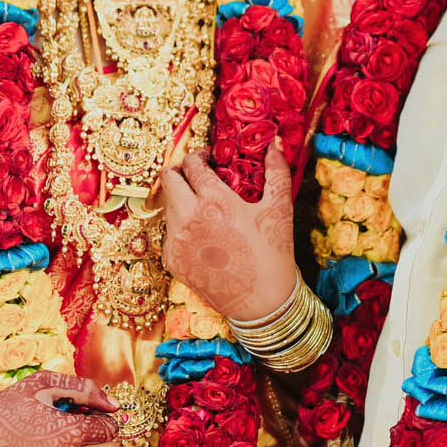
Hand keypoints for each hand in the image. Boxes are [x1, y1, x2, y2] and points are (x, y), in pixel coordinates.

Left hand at [161, 141, 296, 322]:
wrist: (261, 302)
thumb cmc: (273, 253)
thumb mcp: (279, 209)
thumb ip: (276, 172)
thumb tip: (274, 144)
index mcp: (214, 200)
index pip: (192, 163)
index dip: (200, 155)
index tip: (209, 159)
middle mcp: (188, 217)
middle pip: (168, 178)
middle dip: (180, 171)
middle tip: (196, 174)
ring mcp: (177, 240)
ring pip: (168, 205)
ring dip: (181, 198)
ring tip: (204, 206)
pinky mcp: (172, 260)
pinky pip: (170, 232)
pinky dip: (182, 226)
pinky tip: (204, 234)